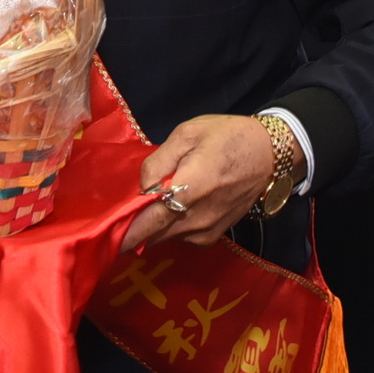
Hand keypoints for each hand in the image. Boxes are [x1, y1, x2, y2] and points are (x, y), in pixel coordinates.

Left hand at [119, 115, 277, 252]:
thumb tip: (142, 188)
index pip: (149, 221)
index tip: (104, 231)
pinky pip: (181, 238)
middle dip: (132, 229)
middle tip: (116, 216)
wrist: (269, 155)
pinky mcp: (214, 236)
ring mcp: (207, 230)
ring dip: (151, 228)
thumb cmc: (226, 137)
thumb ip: (158, 162)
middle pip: (152, 235)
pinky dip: (169, 228)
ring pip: (165, 238)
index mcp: (190, 188)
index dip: (124, 231)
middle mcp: (198, 217)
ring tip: (146, 207)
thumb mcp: (187, 134)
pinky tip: (170, 210)